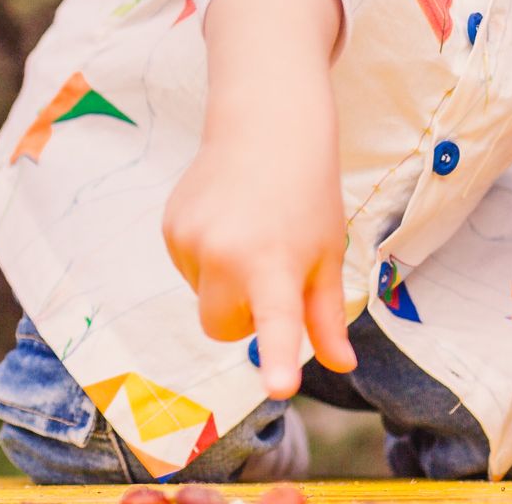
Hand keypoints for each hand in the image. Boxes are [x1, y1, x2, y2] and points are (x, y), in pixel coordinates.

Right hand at [161, 107, 355, 397]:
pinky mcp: (168, 229)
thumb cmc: (308, 194)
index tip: (280, 388)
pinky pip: (188, 269)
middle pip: (222, 329)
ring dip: (226, 279)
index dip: (276, 357)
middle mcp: (226, 255)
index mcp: (277, 263)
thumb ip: (327, 316)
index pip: (277, 322)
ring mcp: (190, 242)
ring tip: (252, 226)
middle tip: (273, 264)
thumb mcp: (327, 253)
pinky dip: (207, 255)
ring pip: (204, 297)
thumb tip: (342, 365)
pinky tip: (228, 216)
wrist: (268, 124)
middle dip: (244, 313)